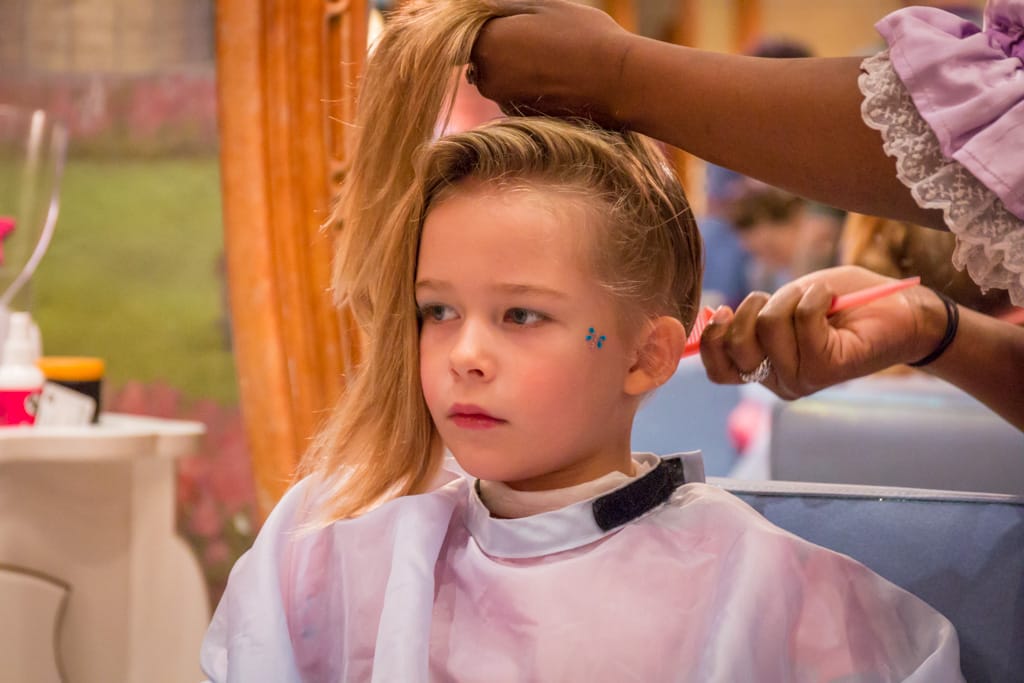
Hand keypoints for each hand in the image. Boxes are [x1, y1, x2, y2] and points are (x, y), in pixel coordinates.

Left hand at [470, 0, 631, 126]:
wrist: (617, 84)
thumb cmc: (582, 36)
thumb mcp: (542, 5)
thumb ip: (504, 7)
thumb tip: (483, 8)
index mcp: (487, 44)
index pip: (469, 33)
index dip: (492, 26)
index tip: (514, 22)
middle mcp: (488, 79)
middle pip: (484, 59)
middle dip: (503, 48)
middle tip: (540, 36)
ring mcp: (505, 103)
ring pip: (502, 80)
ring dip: (519, 69)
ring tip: (555, 58)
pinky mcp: (524, 120)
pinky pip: (519, 98)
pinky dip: (533, 89)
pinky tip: (560, 79)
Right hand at [699, 266, 944, 399]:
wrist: (901, 312)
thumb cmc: (841, 303)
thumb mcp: (784, 304)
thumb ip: (750, 317)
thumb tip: (715, 316)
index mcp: (764, 371)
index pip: (718, 369)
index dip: (712, 339)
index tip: (724, 311)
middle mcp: (780, 382)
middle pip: (738, 344)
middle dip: (753, 307)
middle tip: (781, 298)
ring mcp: (803, 379)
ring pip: (768, 327)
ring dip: (790, 297)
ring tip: (815, 298)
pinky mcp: (828, 368)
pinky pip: (803, 321)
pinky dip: (815, 298)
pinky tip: (830, 301)